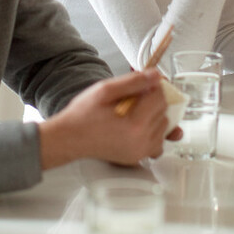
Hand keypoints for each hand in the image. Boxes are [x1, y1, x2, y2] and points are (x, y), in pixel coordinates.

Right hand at [38, 70, 168, 168]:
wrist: (70, 137)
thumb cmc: (83, 115)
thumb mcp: (105, 90)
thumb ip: (133, 81)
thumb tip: (155, 76)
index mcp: (135, 124)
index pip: (160, 98)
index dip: (153, 86)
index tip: (145, 83)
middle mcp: (141, 141)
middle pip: (163, 112)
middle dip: (153, 100)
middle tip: (135, 96)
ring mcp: (140, 152)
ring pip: (163, 127)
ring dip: (154, 116)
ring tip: (135, 111)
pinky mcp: (137, 157)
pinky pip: (157, 142)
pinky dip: (153, 133)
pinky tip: (140, 126)